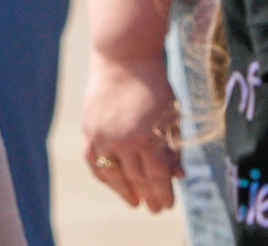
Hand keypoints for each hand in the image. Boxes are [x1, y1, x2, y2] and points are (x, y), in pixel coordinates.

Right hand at [82, 52, 182, 212]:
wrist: (124, 58)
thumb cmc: (154, 86)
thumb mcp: (171, 116)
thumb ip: (173, 148)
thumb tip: (178, 176)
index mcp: (147, 137)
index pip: (156, 177)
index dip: (163, 193)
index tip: (168, 204)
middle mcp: (122, 141)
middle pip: (136, 180)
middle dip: (148, 196)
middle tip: (155, 208)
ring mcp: (102, 137)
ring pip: (113, 176)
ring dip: (125, 192)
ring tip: (135, 202)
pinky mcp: (88, 131)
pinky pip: (95, 163)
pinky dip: (105, 176)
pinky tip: (115, 183)